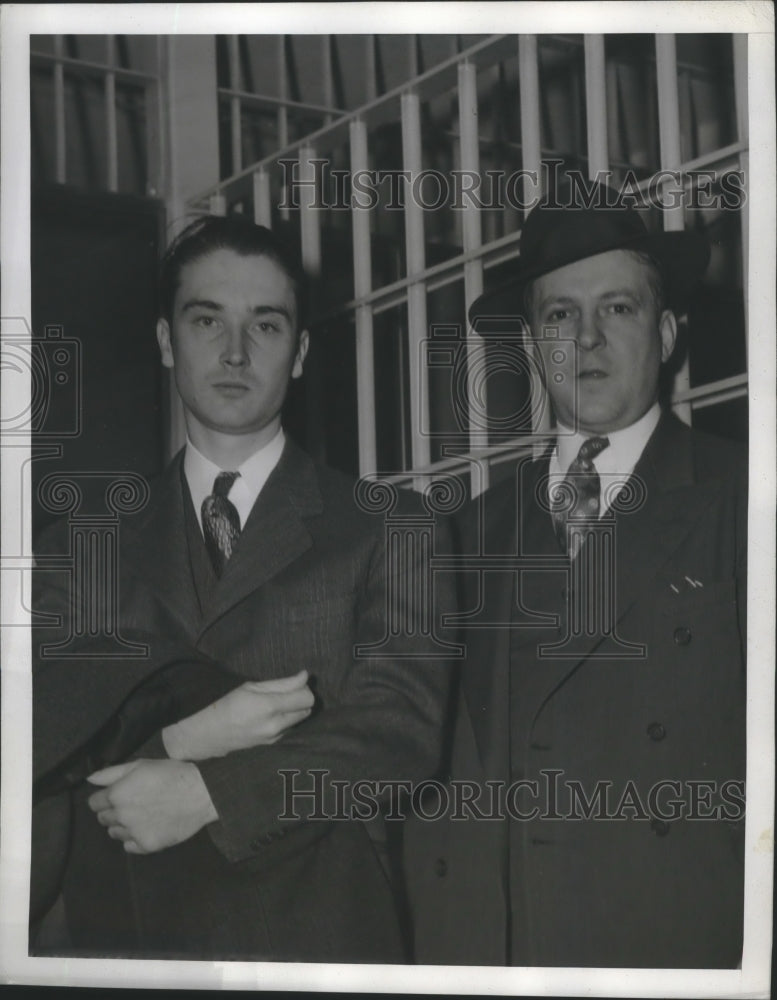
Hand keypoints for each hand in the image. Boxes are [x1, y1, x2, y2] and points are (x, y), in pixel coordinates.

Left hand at [87, 759, 217, 853]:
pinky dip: (134, 838)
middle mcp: (121, 816)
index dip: (104, 797)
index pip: (94, 803)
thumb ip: (112, 773)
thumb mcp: (141, 765)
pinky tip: (147, 827)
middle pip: (103, 818)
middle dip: (112, 811)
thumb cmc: (171, 773)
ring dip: (122, 825)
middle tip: (131, 803)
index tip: (117, 793)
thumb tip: (90, 779)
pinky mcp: (146, 845)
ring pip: (114, 833)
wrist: (200, 793)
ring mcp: (133, 833)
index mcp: (117, 794)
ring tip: (141, 815)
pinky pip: (129, 846)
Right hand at [161, 669, 314, 761]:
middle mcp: (275, 726)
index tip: (296, 681)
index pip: (306, 698)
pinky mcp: (272, 744)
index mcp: (269, 707)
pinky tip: (269, 716)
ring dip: (295, 709)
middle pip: (307, 709)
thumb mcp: (252, 687)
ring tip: (276, 703)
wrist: (208, 734)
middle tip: (285, 691)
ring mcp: (274, 738)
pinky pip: (289, 728)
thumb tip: (305, 676)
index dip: (304, 687)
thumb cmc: (226, 704)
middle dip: (301, 698)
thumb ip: (282, 683)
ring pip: (300, 720)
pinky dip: (286, 719)